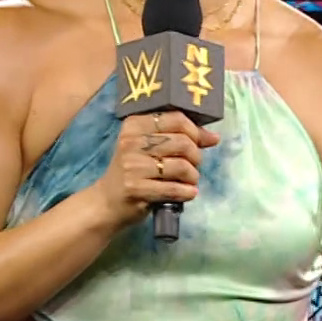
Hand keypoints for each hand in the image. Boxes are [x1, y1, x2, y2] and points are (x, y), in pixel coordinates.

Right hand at [97, 110, 219, 223]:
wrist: (108, 202)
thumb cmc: (134, 171)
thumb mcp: (149, 148)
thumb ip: (179, 137)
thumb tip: (213, 137)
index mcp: (134, 125)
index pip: (177, 119)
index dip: (195, 132)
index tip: (198, 143)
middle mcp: (131, 142)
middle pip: (183, 142)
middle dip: (196, 157)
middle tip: (191, 167)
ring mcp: (132, 165)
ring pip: (182, 166)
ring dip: (193, 177)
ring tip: (187, 182)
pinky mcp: (136, 188)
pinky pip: (175, 189)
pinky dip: (187, 193)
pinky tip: (186, 193)